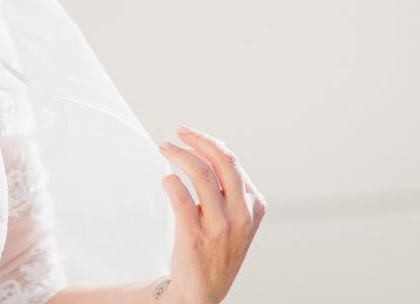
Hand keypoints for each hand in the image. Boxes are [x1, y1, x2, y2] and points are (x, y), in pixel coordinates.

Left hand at [155, 126, 265, 303]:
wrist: (202, 291)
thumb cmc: (217, 249)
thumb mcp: (237, 219)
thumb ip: (230, 189)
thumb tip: (208, 148)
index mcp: (254, 206)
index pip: (232, 162)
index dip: (209, 143)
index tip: (190, 134)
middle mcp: (241, 215)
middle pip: (221, 161)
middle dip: (198, 140)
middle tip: (178, 132)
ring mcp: (220, 227)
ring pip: (200, 173)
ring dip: (178, 154)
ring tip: (164, 148)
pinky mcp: (195, 236)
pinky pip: (180, 196)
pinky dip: (171, 180)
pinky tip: (166, 178)